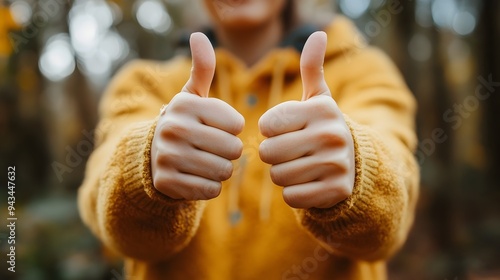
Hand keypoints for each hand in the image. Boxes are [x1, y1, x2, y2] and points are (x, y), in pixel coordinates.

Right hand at [151, 33, 243, 199]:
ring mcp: (168, 156)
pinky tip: (198, 177)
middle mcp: (174, 128)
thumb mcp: (192, 96)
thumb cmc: (184, 123)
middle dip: (230, 152)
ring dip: (222, 170)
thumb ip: (202, 68)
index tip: (218, 129)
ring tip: (207, 162)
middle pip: (233, 150)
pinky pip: (211, 190)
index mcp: (185, 104)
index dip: (233, 130)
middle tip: (214, 149)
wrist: (152, 155)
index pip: (237, 125)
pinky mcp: (167, 182)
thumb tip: (199, 35)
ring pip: (223, 172)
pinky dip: (210, 186)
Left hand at [259, 32, 354, 208]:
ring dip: (282, 175)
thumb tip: (318, 34)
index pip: (267, 125)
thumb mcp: (318, 99)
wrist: (353, 164)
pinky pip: (291, 197)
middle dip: (272, 156)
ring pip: (278, 177)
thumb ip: (311, 68)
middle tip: (289, 153)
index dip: (269, 131)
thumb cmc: (322, 127)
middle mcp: (332, 135)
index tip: (284, 131)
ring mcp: (337, 164)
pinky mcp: (336, 191)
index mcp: (321, 109)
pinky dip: (293, 193)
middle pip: (269, 153)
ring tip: (299, 166)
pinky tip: (307, 183)